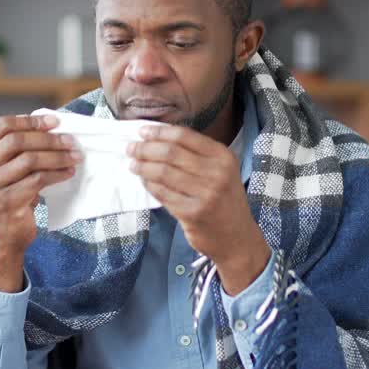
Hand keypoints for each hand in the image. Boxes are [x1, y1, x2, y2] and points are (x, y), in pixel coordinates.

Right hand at [0, 113, 81, 290]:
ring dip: (57, 156)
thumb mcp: (5, 169)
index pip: (4, 125)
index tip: (55, 122)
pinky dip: (57, 174)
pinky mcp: (6, 202)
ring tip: (74, 157)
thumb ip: (17, 148)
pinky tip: (68, 173)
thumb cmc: (10, 196)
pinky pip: (38, 180)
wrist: (3, 236)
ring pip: (30, 160)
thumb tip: (52, 125)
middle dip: (49, 139)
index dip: (31, 121)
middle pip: (17, 141)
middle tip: (71, 141)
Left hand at [127, 125, 269, 295]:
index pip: (184, 136)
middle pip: (170, 153)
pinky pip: (163, 194)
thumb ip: (197, 155)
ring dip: (143, 167)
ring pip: (163, 173)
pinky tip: (144, 182)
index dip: (159, 132)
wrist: (237, 238)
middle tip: (131, 148)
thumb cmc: (224, 200)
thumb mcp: (221, 171)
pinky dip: (150, 185)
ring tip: (133, 164)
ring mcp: (206, 194)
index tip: (142, 131)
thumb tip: (158, 138)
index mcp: (223, 157)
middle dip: (145, 148)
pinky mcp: (193, 213)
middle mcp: (217, 173)